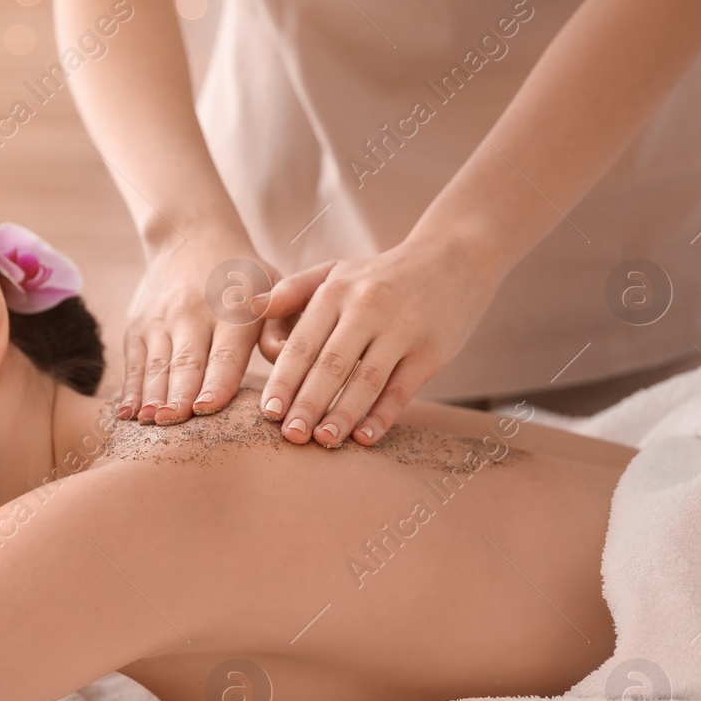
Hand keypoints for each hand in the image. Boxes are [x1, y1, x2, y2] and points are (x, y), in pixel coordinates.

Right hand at [117, 231, 282, 424]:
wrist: (190, 235)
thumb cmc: (243, 276)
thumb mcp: (273, 286)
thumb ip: (281, 323)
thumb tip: (282, 354)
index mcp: (233, 310)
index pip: (224, 352)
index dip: (216, 381)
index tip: (208, 407)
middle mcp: (192, 314)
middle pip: (186, 362)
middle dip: (179, 395)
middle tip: (175, 423)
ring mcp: (161, 321)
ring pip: (156, 365)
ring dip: (152, 397)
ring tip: (150, 423)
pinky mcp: (138, 327)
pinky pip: (133, 362)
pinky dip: (130, 389)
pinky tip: (128, 414)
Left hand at [252, 235, 503, 446]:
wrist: (453, 259)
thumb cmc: (380, 275)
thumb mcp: (335, 271)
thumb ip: (291, 291)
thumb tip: (247, 305)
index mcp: (336, 292)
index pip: (304, 344)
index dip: (285, 380)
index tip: (268, 413)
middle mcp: (367, 309)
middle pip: (331, 365)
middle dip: (308, 403)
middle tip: (290, 435)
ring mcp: (401, 331)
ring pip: (366, 380)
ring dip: (343, 414)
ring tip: (322, 441)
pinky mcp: (430, 351)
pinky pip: (402, 389)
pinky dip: (382, 415)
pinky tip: (365, 438)